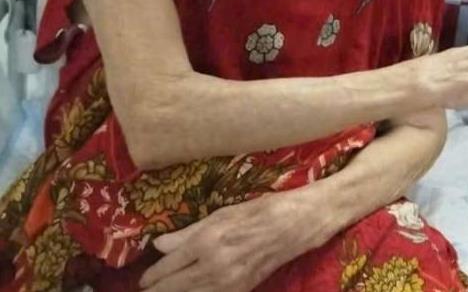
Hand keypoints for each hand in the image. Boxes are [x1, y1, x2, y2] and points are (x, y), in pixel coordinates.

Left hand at [141, 190, 322, 291]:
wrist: (297, 225)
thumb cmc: (260, 211)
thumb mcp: (222, 214)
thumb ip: (188, 232)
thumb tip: (159, 244)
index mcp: (207, 242)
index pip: (168, 266)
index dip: (152, 275)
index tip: (143, 280)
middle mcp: (214, 266)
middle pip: (174, 288)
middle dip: (156, 291)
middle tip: (146, 291)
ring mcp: (228, 283)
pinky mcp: (240, 291)